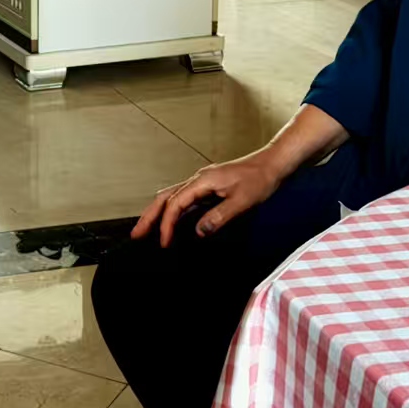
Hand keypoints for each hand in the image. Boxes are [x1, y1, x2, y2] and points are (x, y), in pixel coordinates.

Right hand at [133, 150, 288, 246]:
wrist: (272, 164)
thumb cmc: (260, 179)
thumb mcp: (242, 201)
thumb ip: (219, 217)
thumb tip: (198, 232)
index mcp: (202, 181)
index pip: (175, 204)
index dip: (167, 225)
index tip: (164, 243)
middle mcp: (198, 180)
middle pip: (164, 197)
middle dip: (149, 216)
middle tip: (136, 234)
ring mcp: (202, 182)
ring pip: (171, 196)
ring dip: (157, 212)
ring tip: (147, 229)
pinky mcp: (208, 187)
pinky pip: (183, 198)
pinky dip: (171, 210)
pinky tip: (171, 220)